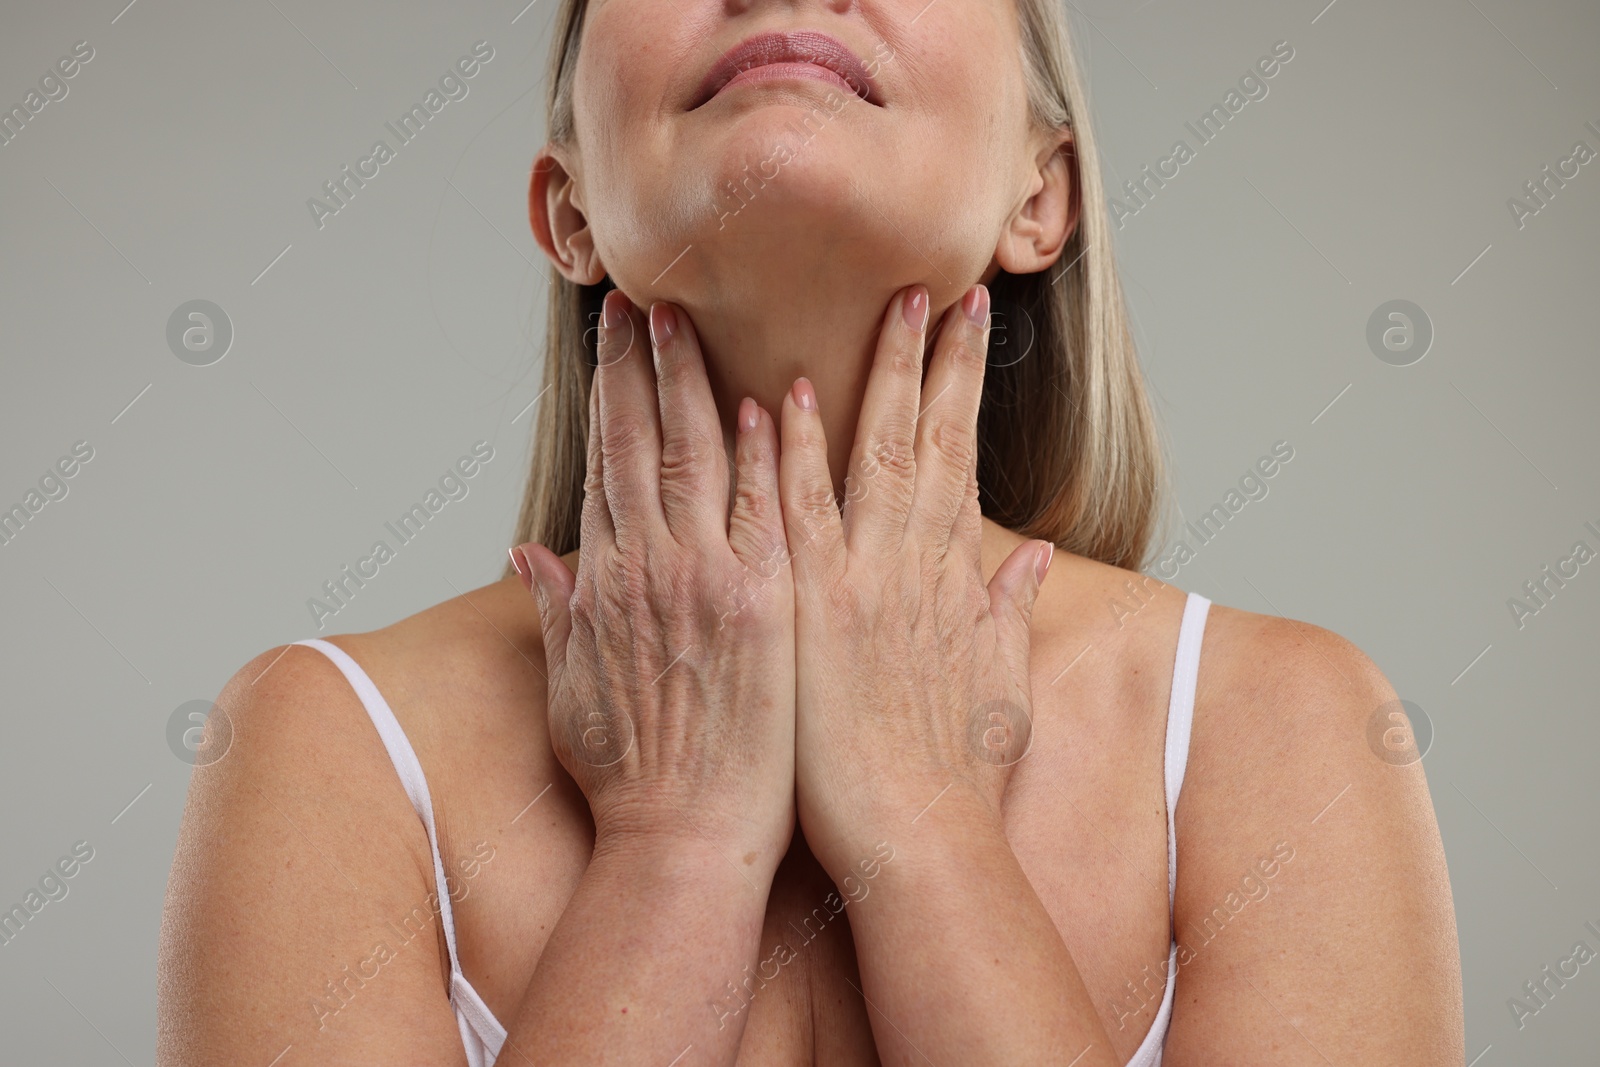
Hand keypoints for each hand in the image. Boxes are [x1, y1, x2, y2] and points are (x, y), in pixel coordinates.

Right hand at [515, 290, 795, 877]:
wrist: (686, 840)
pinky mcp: (768, 603)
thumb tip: (526, 555)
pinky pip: (766, 509)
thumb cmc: (633, 778)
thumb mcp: (571, 692)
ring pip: (696, 458)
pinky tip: (767, 400)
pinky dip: (764, 453)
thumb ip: (556, 612)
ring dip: (692, 384)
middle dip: (639, 369)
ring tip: (689, 323)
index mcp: (604, 584)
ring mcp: (710, 580)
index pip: (602, 468)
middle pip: (640, 445)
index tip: (611, 347)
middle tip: (642, 304)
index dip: (605, 401)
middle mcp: (650, 569)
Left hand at [777, 283, 1052, 877]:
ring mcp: (862, 584)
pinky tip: (790, 397)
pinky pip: (797, 518)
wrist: (919, 846)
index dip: (961, 388)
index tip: (966, 327)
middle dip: (932, 360)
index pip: (958, 458)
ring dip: (873, 378)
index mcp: (951, 580)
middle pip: (923, 440)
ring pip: (869, 459)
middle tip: (933, 289)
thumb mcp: (999, 686)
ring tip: (879, 307)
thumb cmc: (954, 779)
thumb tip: (1035, 557)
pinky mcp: (810, 613)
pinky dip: (795, 457)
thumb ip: (1010, 610)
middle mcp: (912, 569)